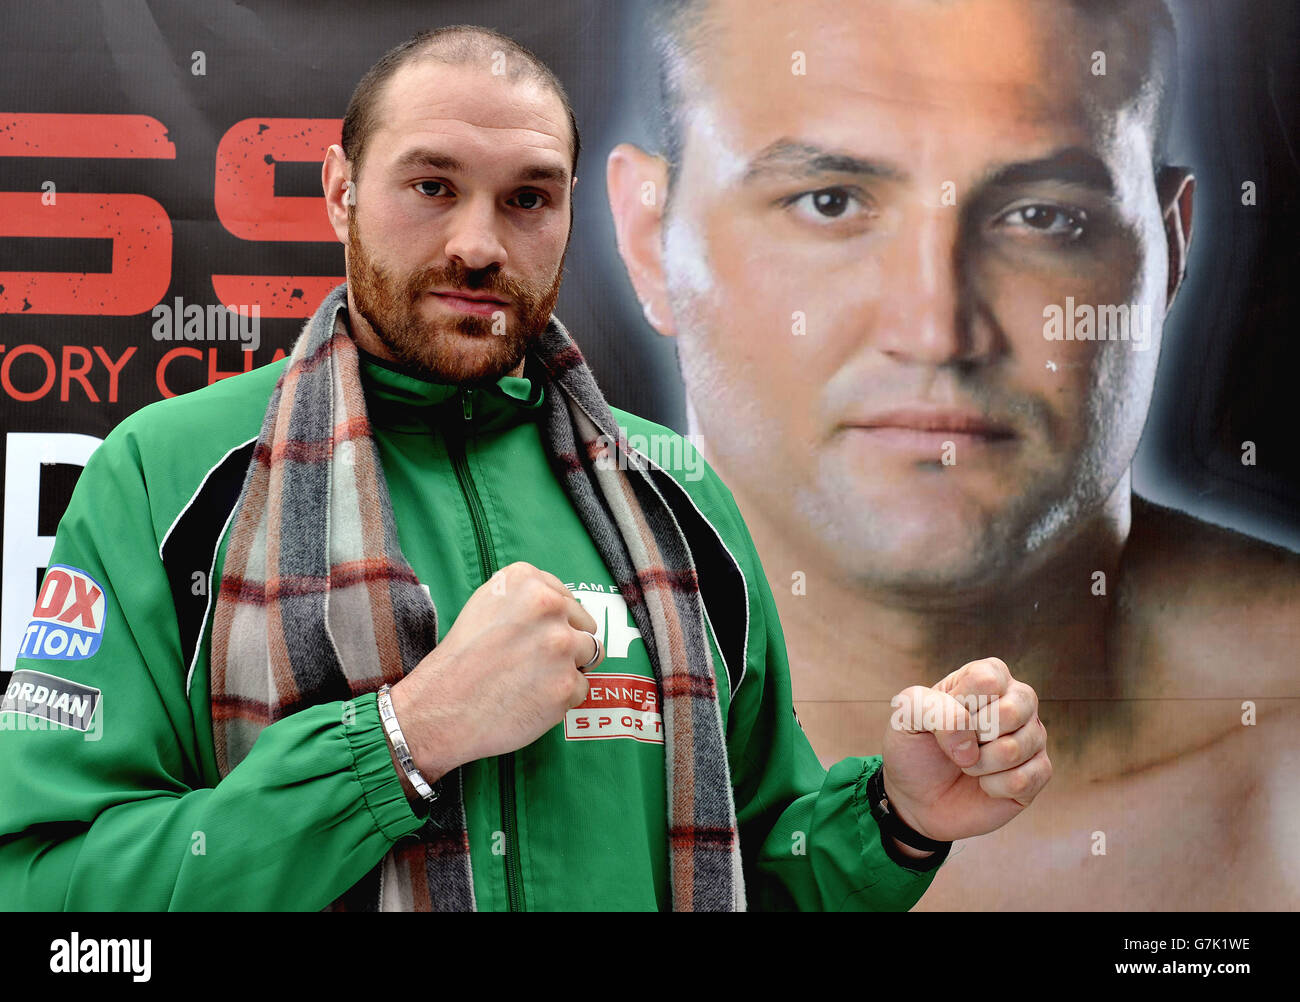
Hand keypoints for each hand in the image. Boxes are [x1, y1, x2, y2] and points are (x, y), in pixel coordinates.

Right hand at [387, 561, 603, 781]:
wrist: (441, 708)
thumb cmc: (461, 658)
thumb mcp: (486, 602)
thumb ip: (528, 598)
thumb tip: (565, 606)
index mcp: (528, 580)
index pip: (567, 599)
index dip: (553, 622)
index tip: (532, 637)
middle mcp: (549, 607)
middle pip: (585, 626)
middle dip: (565, 644)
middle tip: (531, 661)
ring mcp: (561, 646)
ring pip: (591, 655)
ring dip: (568, 668)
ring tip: (533, 678)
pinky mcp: (566, 685)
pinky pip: (581, 689)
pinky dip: (561, 697)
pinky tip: (532, 698)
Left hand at [880, 657, 1049, 843]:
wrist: (919, 798)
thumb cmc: (916, 749)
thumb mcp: (905, 717)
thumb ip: (928, 708)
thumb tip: (970, 741)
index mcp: (987, 675)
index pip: (986, 680)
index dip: (959, 707)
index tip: (943, 720)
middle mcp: (1017, 700)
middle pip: (1012, 710)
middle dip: (972, 737)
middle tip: (958, 745)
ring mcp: (1032, 736)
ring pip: (1015, 749)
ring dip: (978, 765)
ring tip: (968, 764)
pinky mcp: (1038, 773)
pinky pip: (1022, 780)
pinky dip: (992, 787)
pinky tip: (984, 784)